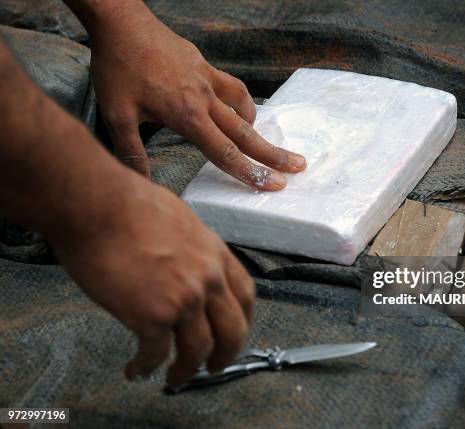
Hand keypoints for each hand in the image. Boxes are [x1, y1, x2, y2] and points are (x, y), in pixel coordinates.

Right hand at [51, 172, 254, 387]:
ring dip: (187, 371)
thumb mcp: (180, 220)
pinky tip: (137, 369)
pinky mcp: (153, 316)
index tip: (232, 333)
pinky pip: (156, 354)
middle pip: (232, 330)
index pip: (244, 295)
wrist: (98, 205)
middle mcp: (208, 278)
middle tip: (214, 368)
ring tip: (175, 378)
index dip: (242, 320)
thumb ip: (193, 247)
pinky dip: (146, 367)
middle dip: (226, 356)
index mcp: (215, 253)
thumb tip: (186, 260)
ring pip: (199, 350)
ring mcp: (184, 298)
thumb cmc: (128, 204)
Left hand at [87, 1, 305, 187]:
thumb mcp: (116, 115)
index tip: (272, 185)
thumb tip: (140, 184)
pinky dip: (242, 103)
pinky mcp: (205, 66)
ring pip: (244, 108)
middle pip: (246, 134)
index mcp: (187, 115)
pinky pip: (233, 87)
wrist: (121, 23)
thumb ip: (132, 152)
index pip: (225, 153)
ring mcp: (208, 79)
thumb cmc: (117, 68)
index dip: (250, 173)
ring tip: (266, 143)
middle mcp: (204, 99)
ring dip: (258, 129)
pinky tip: (240, 112)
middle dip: (273, 154)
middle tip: (298, 167)